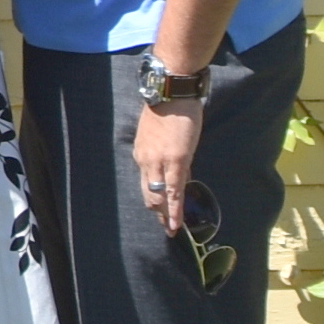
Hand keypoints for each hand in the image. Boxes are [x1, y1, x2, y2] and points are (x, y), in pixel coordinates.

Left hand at [134, 98, 203, 236]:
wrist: (172, 92)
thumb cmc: (170, 108)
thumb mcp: (161, 132)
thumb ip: (167, 152)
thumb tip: (181, 169)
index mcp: (141, 153)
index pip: (147, 182)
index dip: (154, 198)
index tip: (159, 210)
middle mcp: (145, 160)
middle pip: (148, 193)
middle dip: (156, 212)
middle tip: (164, 227)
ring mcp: (159, 162)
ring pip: (159, 197)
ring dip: (165, 216)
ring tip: (171, 230)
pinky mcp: (175, 161)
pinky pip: (173, 191)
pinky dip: (174, 210)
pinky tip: (176, 222)